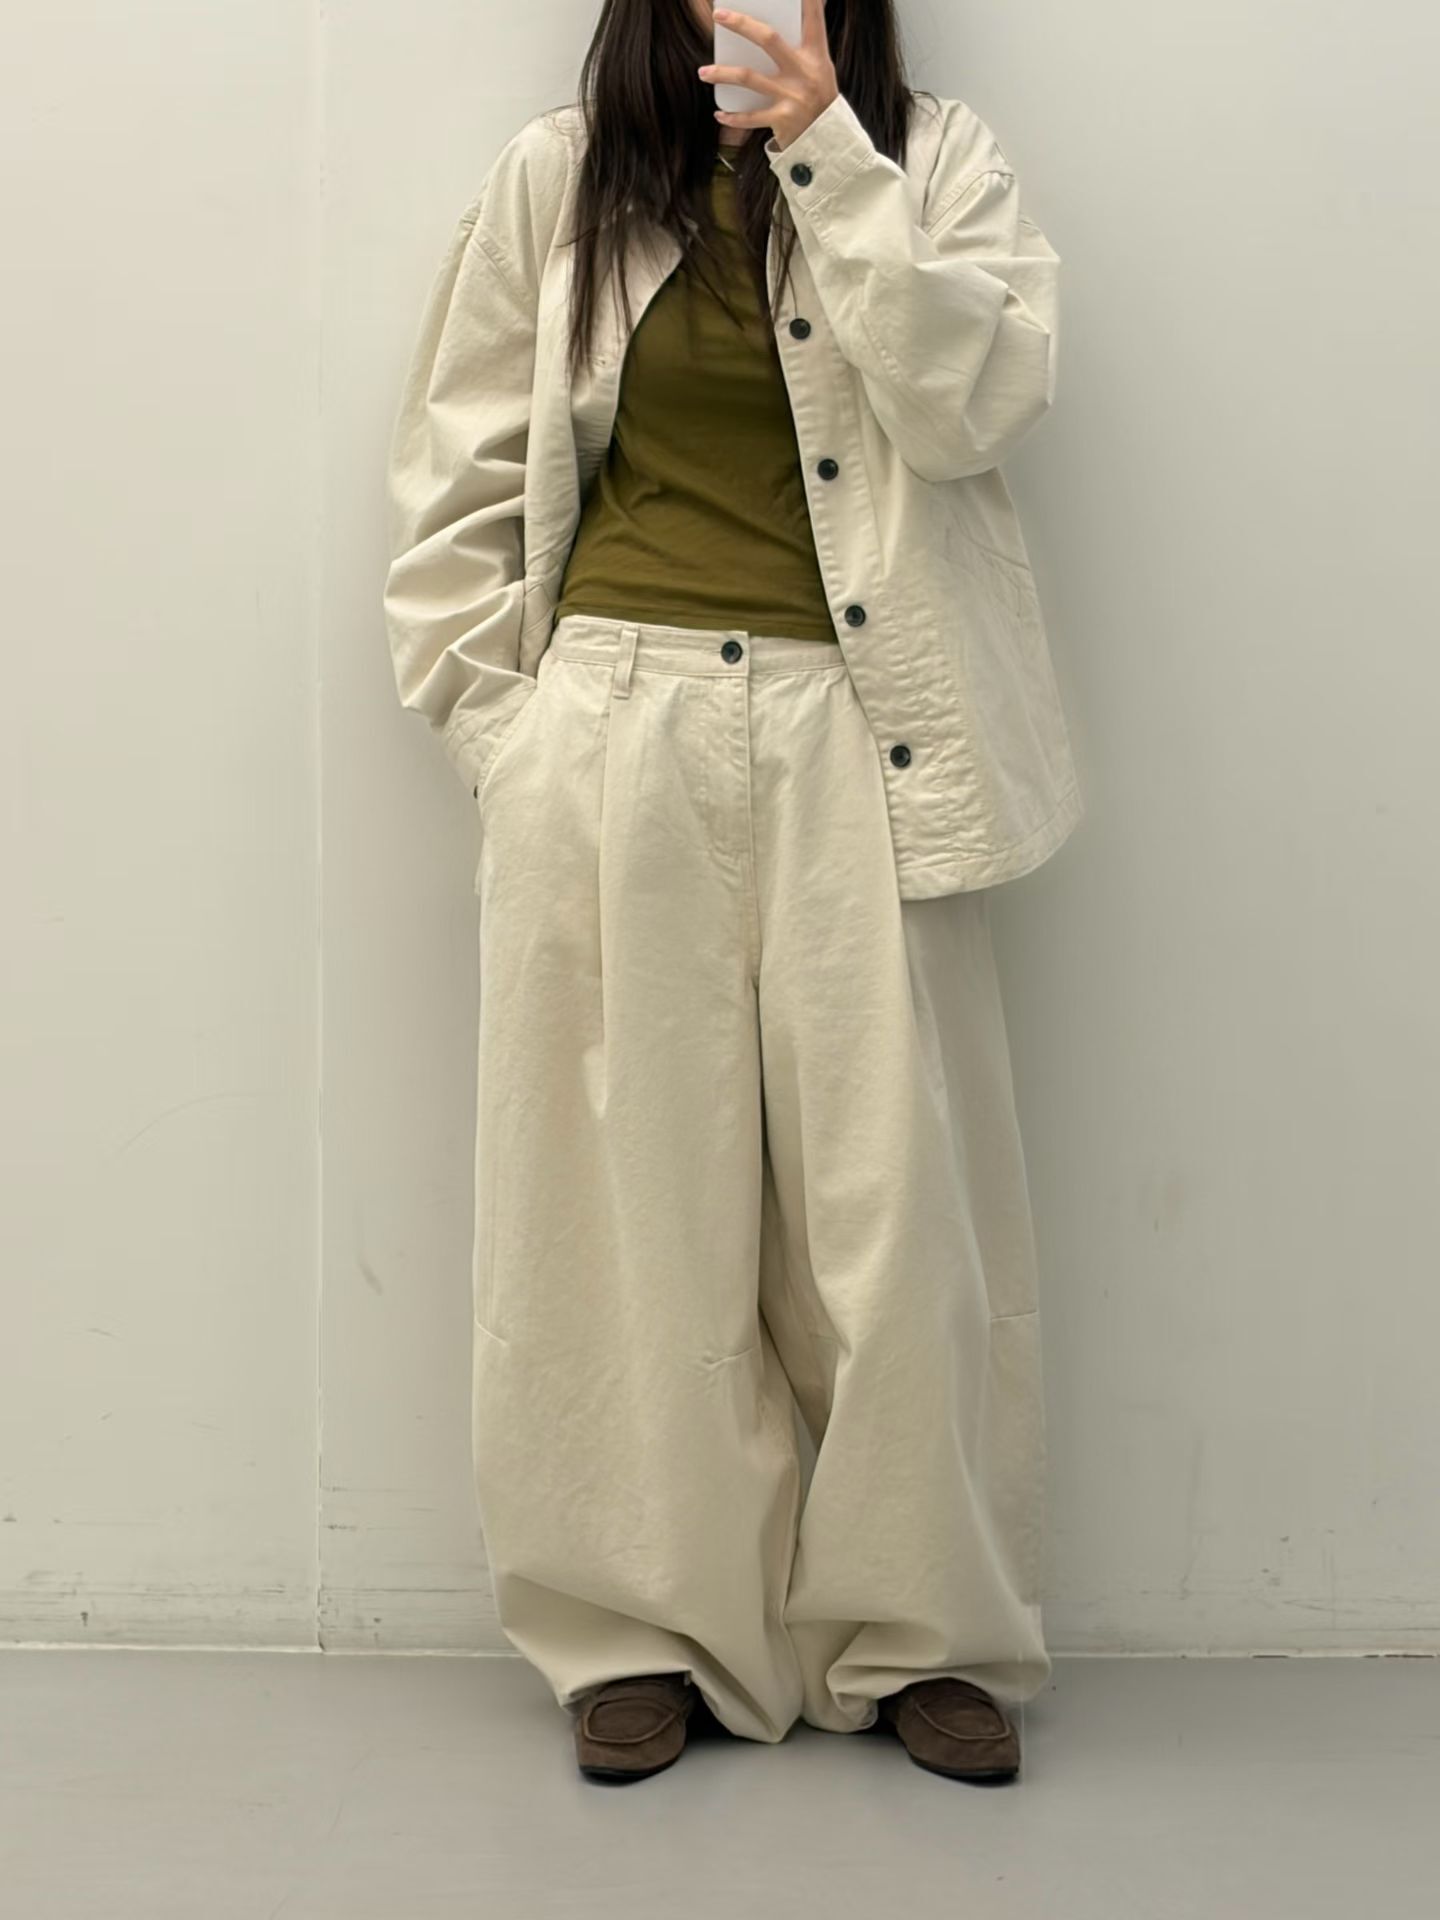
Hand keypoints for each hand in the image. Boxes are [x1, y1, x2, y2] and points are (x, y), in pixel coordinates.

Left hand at [697, 0, 838, 150]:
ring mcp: (792, 96)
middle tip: (718, 15)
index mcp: (816, 55)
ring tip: (703, 72)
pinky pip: (751, 117)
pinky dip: (732, 117)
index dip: (807, 0)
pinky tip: (719, 114)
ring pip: (750, 77)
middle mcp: (804, 72)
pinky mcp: (783, 120)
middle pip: (768, 39)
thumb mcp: (819, 68)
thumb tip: (771, 24)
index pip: (813, 18)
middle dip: (741, 24)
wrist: (829, 140)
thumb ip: (801, 46)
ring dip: (723, 74)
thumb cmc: (818, 97)